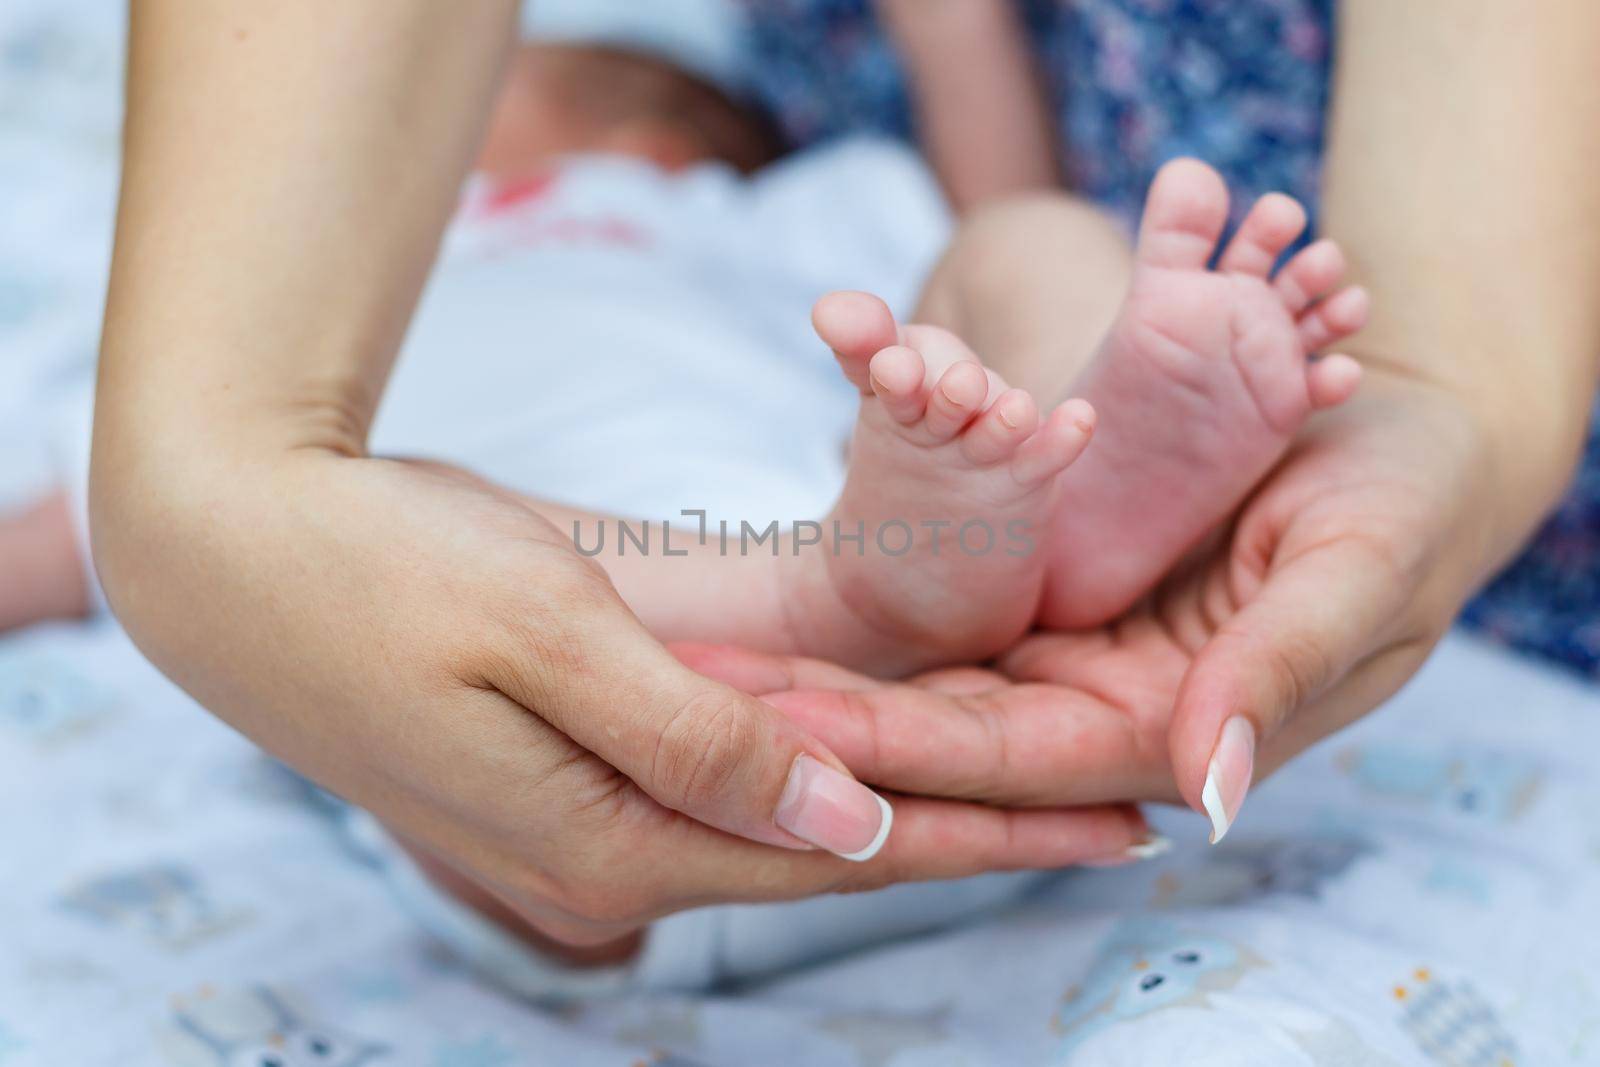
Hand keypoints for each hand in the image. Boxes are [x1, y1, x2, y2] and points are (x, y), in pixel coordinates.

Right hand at [92, 451, 1149, 950]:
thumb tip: (852, 828)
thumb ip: (703, 741)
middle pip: (838, 850)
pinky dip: (819, 763)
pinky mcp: (568, 762)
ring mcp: (584, 815)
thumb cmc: (382, 575)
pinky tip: (887, 743)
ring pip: (789, 815)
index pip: (849, 856)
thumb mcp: (546, 637)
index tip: (1116, 824)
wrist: (236, 549)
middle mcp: (610, 852)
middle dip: (983, 826)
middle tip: (1114, 802)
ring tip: (1035, 774)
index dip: (994, 837)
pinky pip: (724, 774)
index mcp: (610, 840)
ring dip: (912, 797)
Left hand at [686, 372, 1537, 838]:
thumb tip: (1204, 795)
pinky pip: (951, 604)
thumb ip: (1276, 672)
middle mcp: (1104, 696)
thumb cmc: (1402, 502)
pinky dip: (871, 607)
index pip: (1003, 756)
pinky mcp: (1064, 582)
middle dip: (816, 713)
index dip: (888, 746)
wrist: (1405, 429)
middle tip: (693, 685)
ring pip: (927, 672)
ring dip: (821, 666)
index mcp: (1167, 721)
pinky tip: (787, 608)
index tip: (774, 727)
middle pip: (936, 726)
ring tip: (704, 648)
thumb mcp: (1356, 570)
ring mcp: (1078, 641)